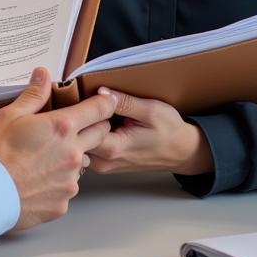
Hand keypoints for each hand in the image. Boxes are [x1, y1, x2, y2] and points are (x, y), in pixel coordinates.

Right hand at [0, 67, 116, 229]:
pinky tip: (36, 180)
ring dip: (73, 156)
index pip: (98, 110)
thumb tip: (43, 74)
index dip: (106, 103)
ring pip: (82, 163)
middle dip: (95, 127)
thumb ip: (32, 96)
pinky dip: (57, 182)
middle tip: (76, 125)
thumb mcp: (8, 116)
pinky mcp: (63, 203)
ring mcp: (70, 181)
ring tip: (46, 157)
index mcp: (61, 128)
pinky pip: (67, 187)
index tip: (108, 100)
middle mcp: (72, 154)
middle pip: (100, 135)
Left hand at [86, 88, 213, 175]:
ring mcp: (103, 165)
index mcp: (114, 148)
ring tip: (91, 111)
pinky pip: (86, 147)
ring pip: (78, 144)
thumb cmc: (170, 132)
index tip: (81, 97)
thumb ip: (124, 102)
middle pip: (74, 139)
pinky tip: (96, 122)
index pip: (80, 130)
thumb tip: (101, 92)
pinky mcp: (104, 163)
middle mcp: (104, 161)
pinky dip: (86, 134)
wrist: (181, 152)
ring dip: (80, 127)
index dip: (79, 112)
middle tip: (82, 101)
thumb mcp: (151, 110)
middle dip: (75, 120)